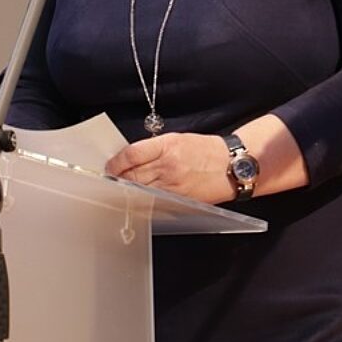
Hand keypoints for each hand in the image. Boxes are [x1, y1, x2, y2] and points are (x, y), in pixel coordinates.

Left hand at [106, 132, 234, 203]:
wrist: (231, 166)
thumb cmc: (206, 150)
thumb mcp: (177, 139)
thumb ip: (153, 148)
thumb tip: (130, 159)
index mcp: (167, 146)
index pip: (131, 155)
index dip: (116, 162)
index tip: (110, 166)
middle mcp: (168, 166)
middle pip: (132, 176)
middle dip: (118, 179)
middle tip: (111, 179)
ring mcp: (173, 185)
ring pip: (140, 191)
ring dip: (127, 192)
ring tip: (122, 190)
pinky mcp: (179, 200)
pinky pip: (153, 202)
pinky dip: (143, 201)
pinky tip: (138, 199)